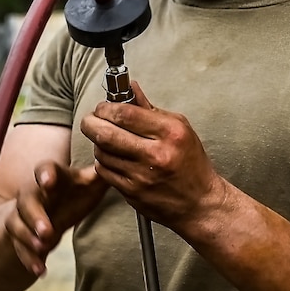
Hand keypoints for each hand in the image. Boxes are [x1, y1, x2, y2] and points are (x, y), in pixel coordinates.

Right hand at [4, 161, 107, 276]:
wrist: (52, 206)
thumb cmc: (76, 191)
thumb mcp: (89, 182)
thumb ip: (100, 175)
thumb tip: (118, 164)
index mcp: (52, 176)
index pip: (45, 168)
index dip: (46, 174)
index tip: (48, 181)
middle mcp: (33, 193)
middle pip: (27, 200)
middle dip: (35, 216)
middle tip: (46, 232)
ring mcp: (23, 214)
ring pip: (16, 223)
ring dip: (28, 237)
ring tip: (43, 248)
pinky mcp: (19, 235)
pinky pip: (18, 247)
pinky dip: (28, 259)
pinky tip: (41, 270)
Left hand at [80, 82, 224, 230]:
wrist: (199, 202)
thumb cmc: (190, 161)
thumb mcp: (179, 127)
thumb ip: (150, 109)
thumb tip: (130, 88)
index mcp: (170, 133)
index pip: (126, 114)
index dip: (106, 107)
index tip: (103, 106)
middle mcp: (156, 154)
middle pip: (106, 133)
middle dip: (91, 122)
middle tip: (90, 119)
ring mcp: (142, 176)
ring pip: (102, 152)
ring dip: (97, 142)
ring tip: (105, 137)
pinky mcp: (132, 193)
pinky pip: (104, 171)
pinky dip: (103, 160)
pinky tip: (112, 156)